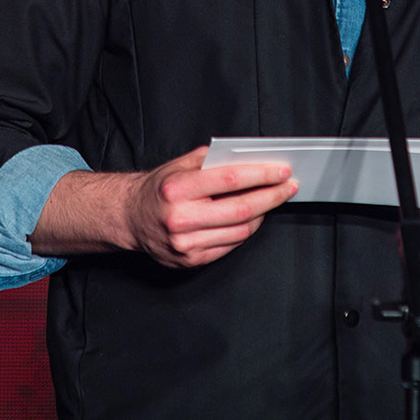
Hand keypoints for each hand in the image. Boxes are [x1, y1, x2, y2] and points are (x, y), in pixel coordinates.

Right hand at [121, 146, 298, 268]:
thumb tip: (250, 158)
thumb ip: (212, 161)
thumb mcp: (179, 165)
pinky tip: (251, 218)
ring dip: (262, 215)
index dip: (262, 175)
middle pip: (241, 209)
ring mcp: (185, 243)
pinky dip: (245, 231)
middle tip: (289, 187)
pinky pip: (230, 246)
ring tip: (271, 200)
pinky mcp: (190, 260)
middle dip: (272, 197)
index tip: (282, 171)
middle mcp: (180, 218)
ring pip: (240, 231)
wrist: (130, 218)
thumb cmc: (159, 188)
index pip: (231, 180)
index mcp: (177, 188)